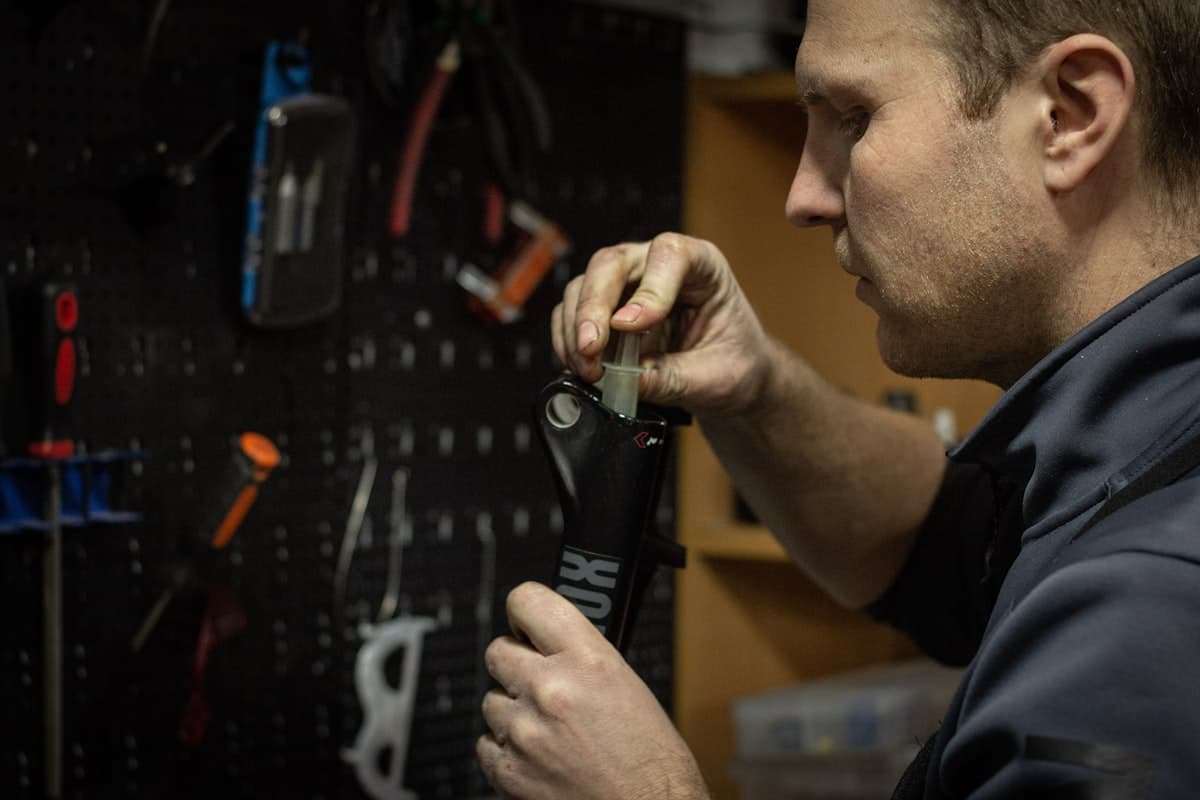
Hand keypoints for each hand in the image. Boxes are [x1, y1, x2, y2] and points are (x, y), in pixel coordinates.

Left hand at [477, 582, 707, 799]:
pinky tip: (541, 754)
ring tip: (551, 729)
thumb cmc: (652, 761)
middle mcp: (550, 689)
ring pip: (492, 700)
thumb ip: (583, 655)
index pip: (527, 601)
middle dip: (517, 664)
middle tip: (540, 680)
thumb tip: (552, 642)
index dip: (525, 612)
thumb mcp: (629, 684)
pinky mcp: (509, 771)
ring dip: (515, 710)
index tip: (526, 621)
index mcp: (587, 659)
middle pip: (498, 650)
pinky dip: (507, 748)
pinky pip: (487, 743)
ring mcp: (525, 732)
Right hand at [551, 233, 774, 415]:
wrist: (730, 378)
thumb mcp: (716, 378)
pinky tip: (579, 366)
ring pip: (583, 286)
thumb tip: (627, 380)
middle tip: (590, 349)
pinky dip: (568, 341)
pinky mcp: (605, 311)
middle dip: (593, 307)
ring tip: (588, 369)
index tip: (632, 326)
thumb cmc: (735, 364)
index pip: (670, 254)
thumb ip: (673, 378)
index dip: (648, 288)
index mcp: (702, 266)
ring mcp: (627, 285)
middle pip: (612, 263)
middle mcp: (658, 266)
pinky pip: (572, 315)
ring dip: (576, 329)